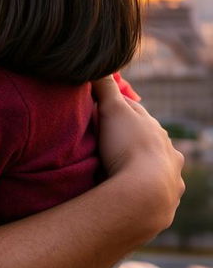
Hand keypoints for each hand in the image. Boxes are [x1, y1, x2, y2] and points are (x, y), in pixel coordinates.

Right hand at [93, 75, 184, 232]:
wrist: (144, 194)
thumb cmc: (128, 147)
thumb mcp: (112, 109)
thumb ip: (105, 87)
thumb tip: (96, 66)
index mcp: (155, 129)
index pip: (136, 113)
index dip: (118, 111)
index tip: (103, 112)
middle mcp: (168, 151)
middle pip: (148, 141)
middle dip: (133, 140)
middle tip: (110, 144)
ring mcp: (171, 177)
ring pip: (156, 167)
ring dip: (142, 168)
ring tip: (122, 173)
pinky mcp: (168, 201)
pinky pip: (156, 193)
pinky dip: (145, 191)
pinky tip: (133, 193)